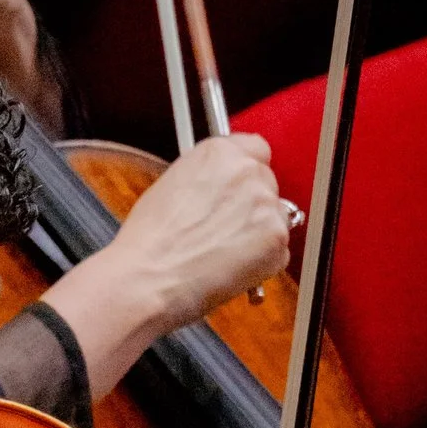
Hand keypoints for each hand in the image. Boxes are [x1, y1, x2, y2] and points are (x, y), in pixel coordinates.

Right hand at [38, 135, 294, 401]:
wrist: (147, 278)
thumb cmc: (150, 241)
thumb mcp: (173, 185)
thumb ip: (208, 178)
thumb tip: (221, 187)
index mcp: (219, 153)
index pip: (256, 148)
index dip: (247, 171)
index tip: (240, 187)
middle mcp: (248, 172)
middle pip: (267, 182)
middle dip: (252, 204)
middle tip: (226, 228)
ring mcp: (267, 206)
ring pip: (277, 217)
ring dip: (260, 232)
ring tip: (224, 252)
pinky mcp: (277, 240)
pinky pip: (279, 249)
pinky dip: (263, 261)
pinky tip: (232, 268)